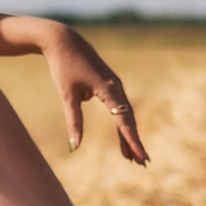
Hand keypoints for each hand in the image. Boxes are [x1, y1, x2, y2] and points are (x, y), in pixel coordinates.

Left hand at [43, 24, 148, 164]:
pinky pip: (119, 109)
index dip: (132, 141)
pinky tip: (121, 138)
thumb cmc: (64, 67)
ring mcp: (114, 86)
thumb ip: (73, 121)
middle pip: (129, 120)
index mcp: (109, 89)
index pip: (123, 121)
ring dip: (128, 135)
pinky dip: (121, 124)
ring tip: (132, 158)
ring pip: (125, 115)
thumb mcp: (67, 95)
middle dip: (134, 142)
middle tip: (141, 164)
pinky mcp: (109, 85)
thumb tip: (75, 147)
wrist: (63, 41)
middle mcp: (116, 88)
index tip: (140, 157)